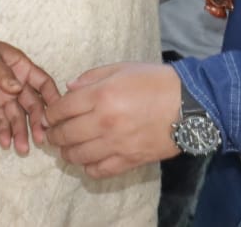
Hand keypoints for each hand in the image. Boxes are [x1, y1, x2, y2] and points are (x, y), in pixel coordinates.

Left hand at [0, 24, 60, 154]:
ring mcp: (3, 94)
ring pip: (17, 116)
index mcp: (21, 66)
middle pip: (33, 104)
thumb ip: (1, 72)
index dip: (53, 97)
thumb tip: (17, 88)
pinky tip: (6, 143)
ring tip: (22, 148)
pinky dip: (4, 131)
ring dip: (21, 131)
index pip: (43, 83)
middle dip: (38, 121)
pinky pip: (0, 119)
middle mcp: (16, 82)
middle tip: (41, 138)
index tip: (59, 114)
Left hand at [46, 62, 180, 177]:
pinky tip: (88, 159)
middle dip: (54, 134)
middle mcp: (105, 122)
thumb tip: (69, 89)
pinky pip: (99, 170)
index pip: (61, 109)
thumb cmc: (155, 81)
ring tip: (68, 147)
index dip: (51, 113)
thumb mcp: (121, 68)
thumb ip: (91, 77)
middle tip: (54, 132)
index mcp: (101, 96)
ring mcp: (117, 144)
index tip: (50, 115)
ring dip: (68, 152)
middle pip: (65, 135)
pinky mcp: (129, 160)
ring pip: (78, 156)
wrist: (190, 105)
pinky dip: (88, 168)